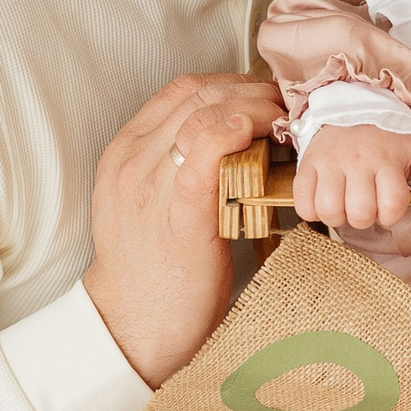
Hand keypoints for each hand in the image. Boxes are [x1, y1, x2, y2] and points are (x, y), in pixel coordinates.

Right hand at [84, 73, 278, 389]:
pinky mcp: (179, 209)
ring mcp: (152, 182)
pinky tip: (258, 134)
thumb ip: (175, 168)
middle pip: (198, 95)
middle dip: (250, 91)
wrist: (131, 327)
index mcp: (124, 154)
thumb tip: (231, 142)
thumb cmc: (151, 272)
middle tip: (285, 105)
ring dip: (255, 108)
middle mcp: (133, 161)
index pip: (180, 91)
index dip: (229, 83)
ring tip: (284, 123)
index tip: (261, 95)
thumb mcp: (149, 206)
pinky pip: (206, 150)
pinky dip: (236, 131)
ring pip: (206, 113)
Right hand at [292, 124, 410, 232]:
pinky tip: (323, 200)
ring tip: (344, 204)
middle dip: (365, 218)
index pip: (392, 206)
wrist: (348, 108)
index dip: (391, 215)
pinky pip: (303, 203)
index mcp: (387, 160)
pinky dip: (311, 210)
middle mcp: (358, 162)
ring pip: (330, 211)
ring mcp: (330, 164)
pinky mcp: (307, 166)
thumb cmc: (385, 138)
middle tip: (365, 205)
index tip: (388, 205)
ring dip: (338, 216)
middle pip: (361, 213)